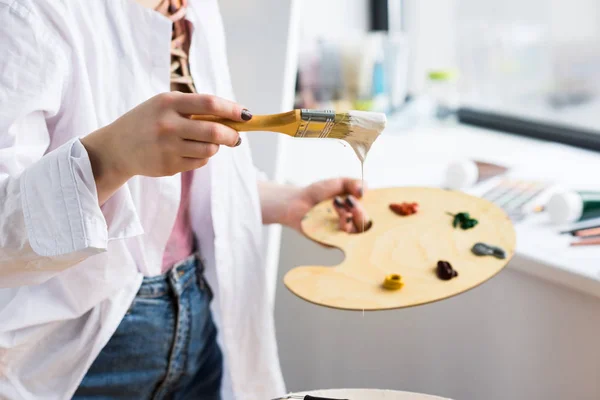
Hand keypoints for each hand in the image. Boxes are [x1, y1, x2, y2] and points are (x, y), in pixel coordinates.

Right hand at [81, 92, 251, 203]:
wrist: (116, 148)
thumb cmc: (148, 121)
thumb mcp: (164, 106)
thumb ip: (195, 108)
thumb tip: (234, 118)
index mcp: (168, 103)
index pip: (209, 104)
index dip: (232, 109)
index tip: (246, 115)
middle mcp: (167, 125)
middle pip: (215, 131)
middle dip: (232, 136)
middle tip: (236, 137)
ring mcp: (167, 148)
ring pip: (209, 150)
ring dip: (215, 147)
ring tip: (208, 143)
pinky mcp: (168, 166)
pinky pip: (199, 163)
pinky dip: (201, 158)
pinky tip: (188, 152)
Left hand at [284, 178, 370, 232]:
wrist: (297, 201)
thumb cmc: (319, 192)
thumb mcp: (339, 182)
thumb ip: (354, 183)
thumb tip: (365, 190)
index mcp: (358, 210)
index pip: (375, 214)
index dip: (377, 208)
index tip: (366, 196)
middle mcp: (354, 224)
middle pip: (368, 225)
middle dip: (361, 212)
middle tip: (350, 200)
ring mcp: (344, 235)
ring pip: (358, 233)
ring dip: (351, 217)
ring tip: (338, 203)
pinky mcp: (333, 243)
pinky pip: (344, 240)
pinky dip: (343, 225)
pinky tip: (338, 214)